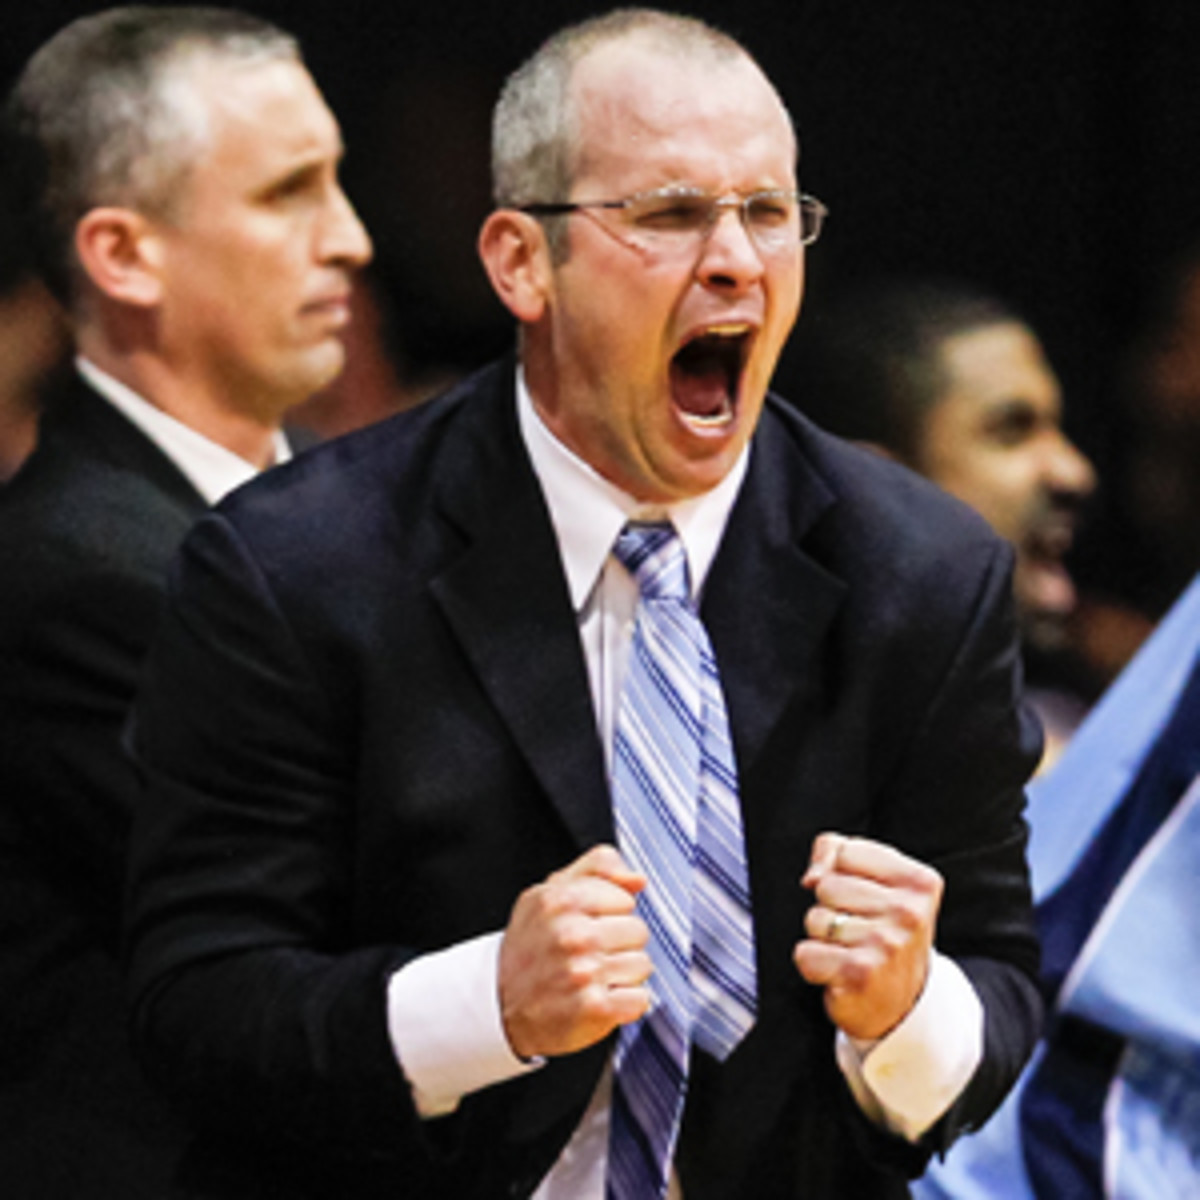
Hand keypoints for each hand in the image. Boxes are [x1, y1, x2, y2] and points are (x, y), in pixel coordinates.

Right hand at [498, 844, 651, 1059]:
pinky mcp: (594, 1008)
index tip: (588, 926)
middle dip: (619, 944)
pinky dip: (625, 1004)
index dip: (610, 914)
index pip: (625, 899)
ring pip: (642, 964)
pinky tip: (598, 999)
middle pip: (638, 931)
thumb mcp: (550, 892)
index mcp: (562, 899)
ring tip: (591, 978)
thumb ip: (597, 867)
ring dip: (622, 975)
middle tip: (588, 955)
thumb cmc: (532, 946)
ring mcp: (583, 972)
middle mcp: (572, 934)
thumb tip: (638, 879)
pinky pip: (640, 999)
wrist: (500, 1006)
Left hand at [793, 832, 942, 1040]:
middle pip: (826, 885)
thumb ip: (836, 851)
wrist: (902, 1005)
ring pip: (814, 919)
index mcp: (919, 882)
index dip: (842, 873)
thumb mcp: (875, 882)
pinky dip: (814, 965)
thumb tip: (811, 877)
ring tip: (852, 952)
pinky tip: (840, 974)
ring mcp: (886, 944)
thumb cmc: (883, 933)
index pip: (846, 851)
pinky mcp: (860, 974)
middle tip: (859, 931)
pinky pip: (805, 953)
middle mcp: (908, 912)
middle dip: (832, 907)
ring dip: (823, 938)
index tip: (865, 898)